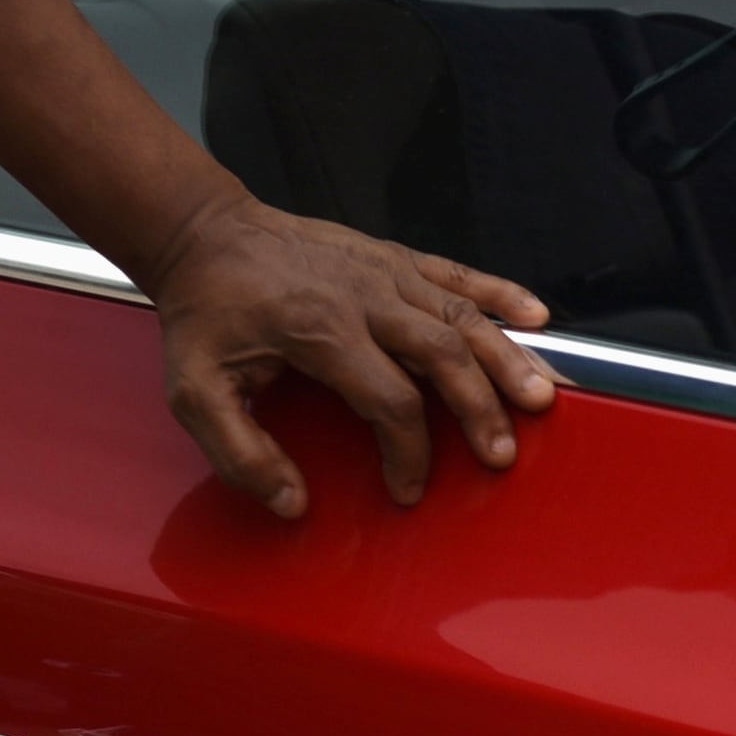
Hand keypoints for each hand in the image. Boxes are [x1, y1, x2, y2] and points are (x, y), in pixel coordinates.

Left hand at [134, 191, 557, 519]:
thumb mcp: (194, 391)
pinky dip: (501, 294)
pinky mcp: (392, 255)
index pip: (389, 400)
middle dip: (479, 409)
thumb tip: (290, 502)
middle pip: (443, 355)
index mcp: (320, 330)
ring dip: (507, 357)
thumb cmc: (204, 313)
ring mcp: (384, 271)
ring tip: (541, 397)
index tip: (407, 489)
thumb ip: (239, 453)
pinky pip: (456, 273)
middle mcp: (363, 297)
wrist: (203, 233)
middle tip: (501, 456)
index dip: (408, 452)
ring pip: (462, 315)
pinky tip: (537, 318)